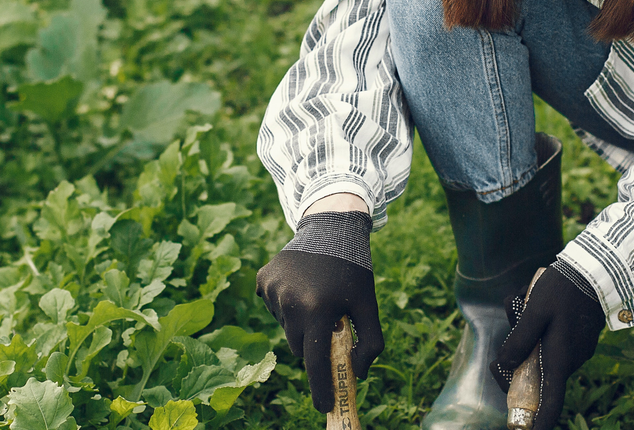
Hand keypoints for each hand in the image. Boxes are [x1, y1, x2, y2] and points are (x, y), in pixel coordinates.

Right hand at [254, 212, 383, 412]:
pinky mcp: (262, 280)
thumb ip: (370, 343)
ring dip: (300, 321)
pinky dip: (286, 304)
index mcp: (319, 310)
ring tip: (315, 296)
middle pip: (299, 346)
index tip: (324, 406)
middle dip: (313, 342)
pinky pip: (273, 307)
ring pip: (286, 327)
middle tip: (328, 323)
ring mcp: (273, 290)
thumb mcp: (369, 306)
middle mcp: (291, 302)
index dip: (320, 388)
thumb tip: (357, 374)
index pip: (315, 362)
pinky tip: (300, 285)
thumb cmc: (354, 271)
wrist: (331, 227)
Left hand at [491, 266, 605, 429]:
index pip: (550, 403)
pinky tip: (538, 300)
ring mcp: (577, 350)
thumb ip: (518, 341)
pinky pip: (552, 340)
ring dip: (528, 334)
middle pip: (537, 374)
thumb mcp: (532, 312)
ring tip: (526, 301)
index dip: (538, 423)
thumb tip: (506, 367)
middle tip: (512, 324)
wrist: (596, 268)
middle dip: (518, 355)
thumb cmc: (562, 289)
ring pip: (542, 353)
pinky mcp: (579, 337)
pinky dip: (541, 326)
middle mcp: (571, 360)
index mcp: (559, 359)